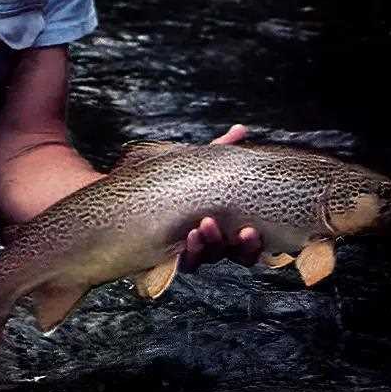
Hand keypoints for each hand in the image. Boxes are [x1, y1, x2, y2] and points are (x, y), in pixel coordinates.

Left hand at [178, 124, 263, 271]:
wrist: (138, 192)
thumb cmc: (177, 182)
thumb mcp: (199, 166)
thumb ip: (221, 151)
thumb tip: (240, 130)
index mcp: (227, 226)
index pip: (246, 244)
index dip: (253, 244)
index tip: (252, 230)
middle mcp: (213, 244)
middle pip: (234, 255)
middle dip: (239, 246)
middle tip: (241, 231)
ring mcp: (193, 251)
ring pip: (209, 257)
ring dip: (211, 244)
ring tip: (204, 226)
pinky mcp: (172, 256)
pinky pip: (185, 261)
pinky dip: (190, 251)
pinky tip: (189, 235)